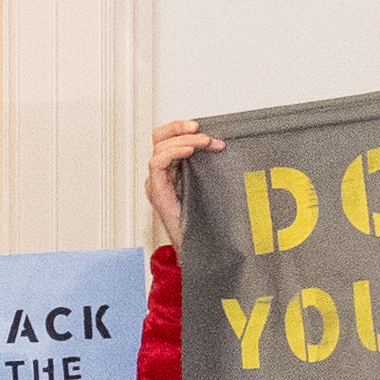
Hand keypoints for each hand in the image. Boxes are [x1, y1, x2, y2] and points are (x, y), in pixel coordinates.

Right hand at [145, 118, 225, 246]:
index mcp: (171, 171)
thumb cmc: (206, 223)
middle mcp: (161, 175)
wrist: (201, 251)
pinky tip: (189, 150)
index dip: (182, 128)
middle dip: (180, 128)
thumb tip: (222, 145)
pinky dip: (172, 152)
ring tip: (203, 142)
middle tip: (202, 131)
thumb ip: (209, 166)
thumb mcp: (211, 187)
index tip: (204, 128)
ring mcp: (157, 184)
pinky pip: (157, 164)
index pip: (168, 139)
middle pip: (159, 138)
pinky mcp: (158, 193)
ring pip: (158, 147)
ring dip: (183, 139)